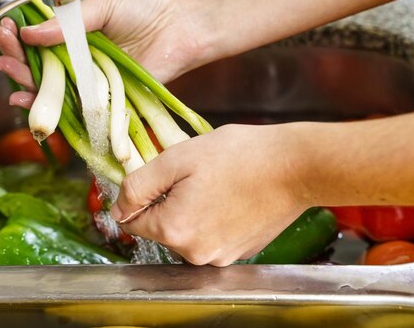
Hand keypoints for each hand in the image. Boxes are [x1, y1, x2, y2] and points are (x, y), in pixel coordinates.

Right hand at [0, 0, 215, 107]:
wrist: (183, 26)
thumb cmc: (147, 10)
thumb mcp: (102, 6)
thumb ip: (68, 22)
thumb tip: (31, 32)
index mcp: (78, 37)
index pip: (40, 42)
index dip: (20, 39)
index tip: (3, 31)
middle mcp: (82, 62)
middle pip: (41, 68)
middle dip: (16, 60)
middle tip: (0, 52)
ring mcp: (94, 83)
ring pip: (54, 89)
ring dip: (26, 83)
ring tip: (7, 69)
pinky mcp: (107, 101)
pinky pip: (77, 108)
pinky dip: (52, 108)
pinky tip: (29, 101)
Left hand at [110, 123, 309, 266]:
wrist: (295, 166)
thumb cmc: (239, 156)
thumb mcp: (177, 158)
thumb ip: (139, 185)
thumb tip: (118, 208)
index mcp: (174, 230)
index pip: (132, 220)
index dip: (143, 194)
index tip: (164, 176)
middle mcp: (195, 253)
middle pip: (161, 228)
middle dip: (169, 201)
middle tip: (196, 175)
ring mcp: (220, 256)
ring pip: (187, 232)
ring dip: (192, 209)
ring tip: (217, 184)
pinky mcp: (240, 252)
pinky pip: (211, 236)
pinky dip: (214, 218)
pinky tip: (232, 196)